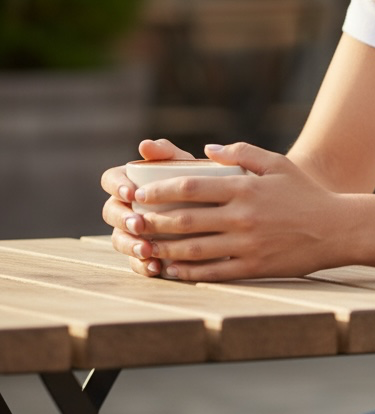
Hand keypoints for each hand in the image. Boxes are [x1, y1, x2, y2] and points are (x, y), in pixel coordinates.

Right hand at [101, 138, 194, 276]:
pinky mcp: (145, 253)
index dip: (116, 185)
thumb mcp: (188, 166)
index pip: (111, 179)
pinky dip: (142, 266)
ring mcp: (134, 232)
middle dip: (122, 219)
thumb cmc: (202, 183)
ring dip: (130, 245)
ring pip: (119, 239)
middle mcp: (128, 206)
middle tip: (139, 224)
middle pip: (111, 212)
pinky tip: (156, 267)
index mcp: (133, 180)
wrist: (224, 214)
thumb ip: (168, 153)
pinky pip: (135, 262)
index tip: (131, 192)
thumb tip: (144, 145)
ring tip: (147, 249)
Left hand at [129, 142, 341, 281]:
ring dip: (163, 248)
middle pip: (185, 219)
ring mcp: (247, 244)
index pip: (192, 187)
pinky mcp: (253, 267)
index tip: (140, 194)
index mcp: (246, 188)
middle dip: (153, 221)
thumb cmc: (305, 193)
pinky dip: (186, 273)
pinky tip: (171, 269)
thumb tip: (208, 148)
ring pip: (193, 249)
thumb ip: (242, 152)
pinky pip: (211, 273)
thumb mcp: (278, 163)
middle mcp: (243, 216)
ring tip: (142, 246)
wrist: (336, 228)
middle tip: (130, 222)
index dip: (160, 191)